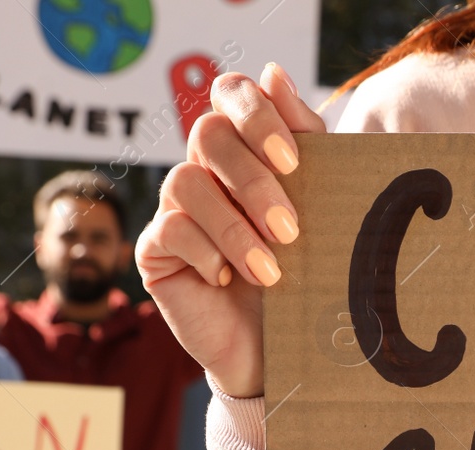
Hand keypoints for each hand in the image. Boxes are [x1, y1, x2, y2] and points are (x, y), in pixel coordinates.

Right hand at [136, 63, 325, 398]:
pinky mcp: (156, 251)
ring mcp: (175, 209)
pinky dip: (208, 253)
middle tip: (290, 230)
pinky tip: (231, 280)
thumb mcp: (318, 210)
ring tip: (271, 272)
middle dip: (253, 181)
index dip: (255, 115)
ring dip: (234, 227)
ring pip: (186, 182)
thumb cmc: (305, 276)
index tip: (293, 160)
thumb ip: (305, 142)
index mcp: (245, 150)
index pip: (231, 94)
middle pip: (206, 133)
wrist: (283, 350)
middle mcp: (205, 170)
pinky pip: (169, 230)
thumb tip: (275, 73)